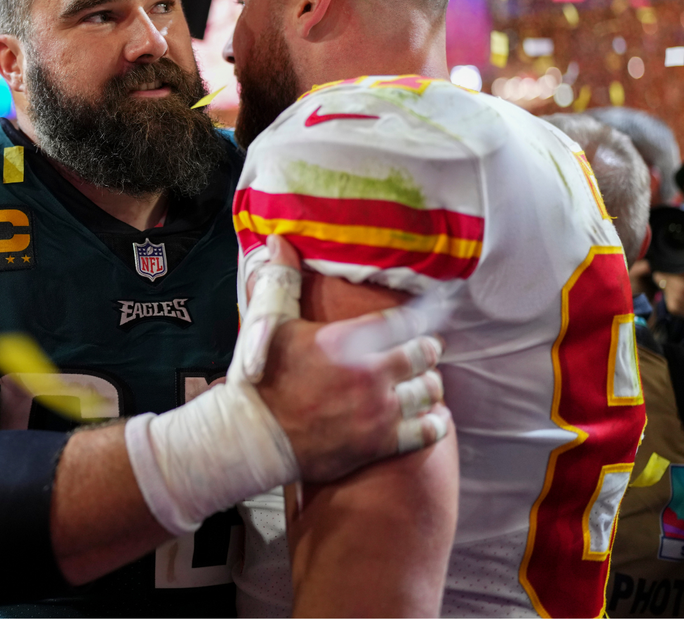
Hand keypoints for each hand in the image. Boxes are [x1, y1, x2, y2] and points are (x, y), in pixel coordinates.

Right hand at [253, 235, 449, 482]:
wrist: (251, 439)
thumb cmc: (257, 379)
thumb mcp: (266, 322)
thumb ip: (281, 279)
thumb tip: (278, 239)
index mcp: (346, 340)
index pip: (405, 320)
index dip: (422, 315)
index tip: (430, 311)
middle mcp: (370, 374)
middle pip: (423, 355)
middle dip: (426, 350)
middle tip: (424, 349)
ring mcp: (379, 411)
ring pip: (429, 391)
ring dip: (429, 384)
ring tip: (421, 382)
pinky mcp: (380, 444)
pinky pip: (427, 430)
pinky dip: (433, 421)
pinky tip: (428, 416)